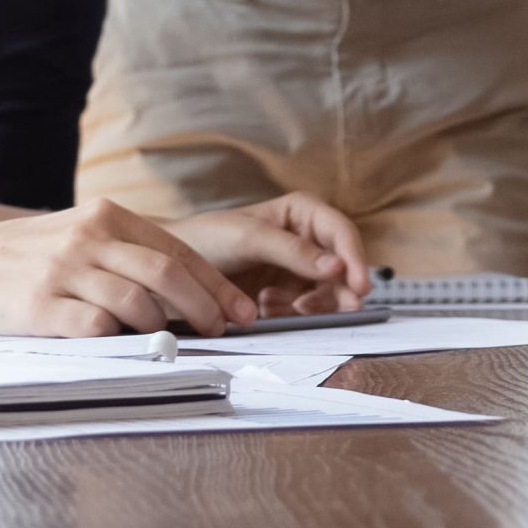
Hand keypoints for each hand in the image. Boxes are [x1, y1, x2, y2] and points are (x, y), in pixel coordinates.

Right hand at [0, 199, 261, 337]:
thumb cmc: (28, 253)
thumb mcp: (81, 232)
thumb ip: (127, 250)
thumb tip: (188, 285)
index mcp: (109, 216)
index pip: (178, 250)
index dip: (215, 283)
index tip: (240, 308)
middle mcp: (91, 238)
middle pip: (168, 273)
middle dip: (206, 305)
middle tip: (224, 328)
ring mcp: (65, 271)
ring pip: (137, 301)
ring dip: (164, 327)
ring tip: (169, 339)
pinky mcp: (40, 306)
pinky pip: (95, 326)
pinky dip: (119, 339)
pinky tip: (125, 344)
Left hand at [175, 192, 370, 314]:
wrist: (167, 271)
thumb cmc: (206, 240)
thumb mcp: (250, 239)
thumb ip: (294, 251)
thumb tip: (338, 266)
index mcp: (303, 213)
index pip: (341, 234)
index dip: (355, 259)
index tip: (359, 286)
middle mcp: (306, 240)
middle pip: (341, 266)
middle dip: (338, 289)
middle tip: (343, 310)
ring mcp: (296, 269)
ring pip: (326, 291)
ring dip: (311, 305)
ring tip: (278, 307)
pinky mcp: (284, 293)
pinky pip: (303, 309)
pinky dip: (291, 314)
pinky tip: (266, 309)